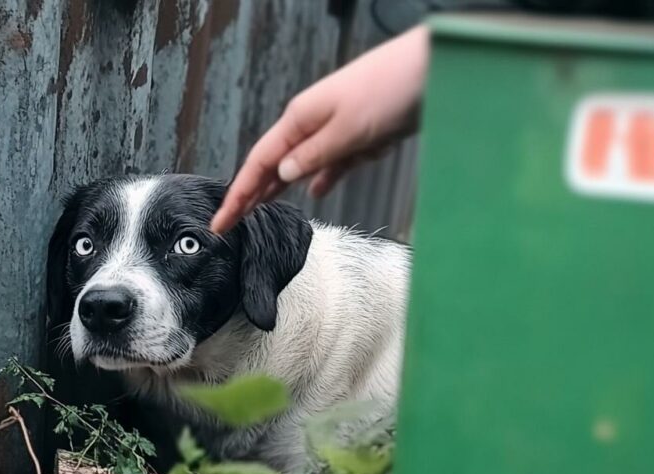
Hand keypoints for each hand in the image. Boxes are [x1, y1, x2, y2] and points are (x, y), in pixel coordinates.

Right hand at [211, 25, 429, 233]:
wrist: (432, 69)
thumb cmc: (389, 91)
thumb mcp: (347, 131)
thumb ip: (314, 156)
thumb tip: (282, 174)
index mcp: (300, 120)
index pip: (259, 163)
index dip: (238, 194)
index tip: (221, 222)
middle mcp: (312, 124)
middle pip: (274, 165)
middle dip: (251, 194)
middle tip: (229, 224)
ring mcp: (336, 128)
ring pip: (302, 164)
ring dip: (281, 187)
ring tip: (259, 210)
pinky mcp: (360, 134)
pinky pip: (333, 162)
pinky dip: (323, 177)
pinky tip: (316, 192)